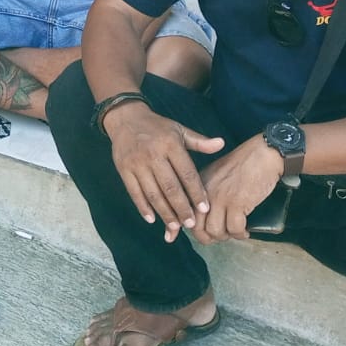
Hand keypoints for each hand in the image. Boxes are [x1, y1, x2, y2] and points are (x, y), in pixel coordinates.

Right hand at [104, 103, 225, 242]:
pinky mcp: (123, 169)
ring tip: (175, 227)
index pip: (186, 173)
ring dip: (164, 212)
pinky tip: (152, 219)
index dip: (196, 192)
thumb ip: (199, 141)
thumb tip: (222, 144)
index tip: (204, 208)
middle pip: (170, 187)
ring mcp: (136, 163)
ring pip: (153, 193)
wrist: (125, 118)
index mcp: (170, 144)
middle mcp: (153, 154)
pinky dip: (142, 207)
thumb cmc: (157, 127)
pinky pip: (134, 192)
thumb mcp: (179, 130)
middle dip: (182, 208)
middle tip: (191, 224)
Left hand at [194, 138, 284, 244]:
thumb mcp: (217, 176)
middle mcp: (205, 192)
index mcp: (198, 185)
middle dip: (208, 238)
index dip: (185, 228)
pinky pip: (235, 229)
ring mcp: (220, 197)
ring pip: (215, 231)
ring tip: (235, 232)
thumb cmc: (242, 166)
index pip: (184, 212)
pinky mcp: (237, 202)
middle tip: (221, 236)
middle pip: (197, 228)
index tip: (180, 236)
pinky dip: (240, 234)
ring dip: (226, 237)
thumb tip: (205, 216)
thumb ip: (208, 193)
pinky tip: (245, 231)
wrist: (262, 154)